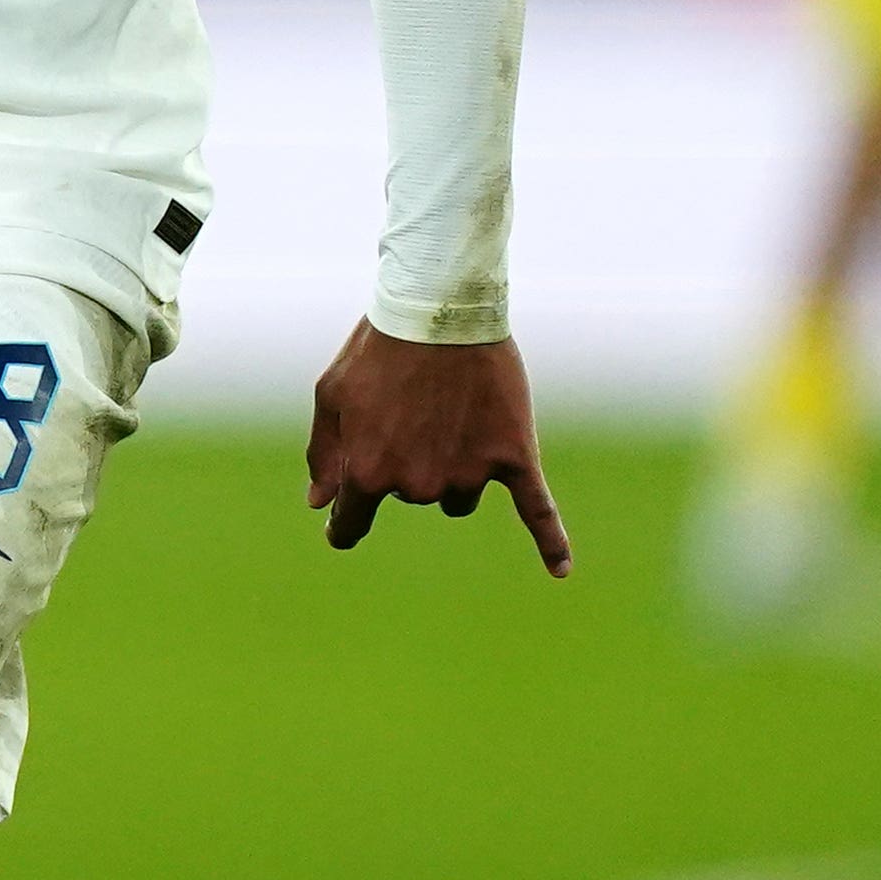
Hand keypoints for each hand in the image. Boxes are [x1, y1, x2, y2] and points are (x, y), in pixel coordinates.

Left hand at [304, 324, 573, 573]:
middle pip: (412, 495)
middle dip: (407, 459)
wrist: (440, 308)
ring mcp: (469, 474)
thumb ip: (325, 455)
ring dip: (453, 468)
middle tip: (410, 406)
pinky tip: (560, 570)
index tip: (342, 526)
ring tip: (449, 411)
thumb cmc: (379, 349)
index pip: (351, 521)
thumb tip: (320, 504)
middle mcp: (418, 484)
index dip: (345, 522)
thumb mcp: (332, 395)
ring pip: (458, 496)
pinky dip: (551, 542)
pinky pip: (537, 512)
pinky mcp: (514, 458)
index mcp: (368, 472)